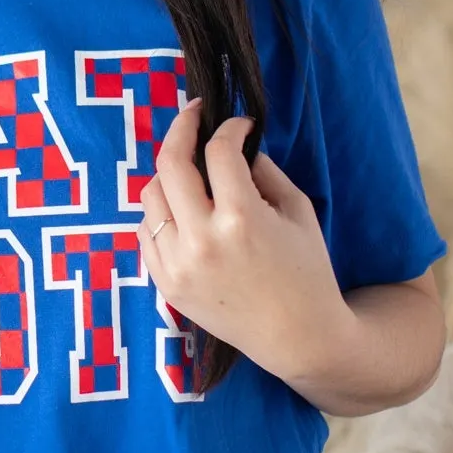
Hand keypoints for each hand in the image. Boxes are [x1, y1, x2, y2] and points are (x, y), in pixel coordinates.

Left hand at [139, 100, 355, 389]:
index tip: (238, 125)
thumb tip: (235, 146)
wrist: (298, 336)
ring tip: (191, 170)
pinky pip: (146, 232)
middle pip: (169, 163)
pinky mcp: (165, 284)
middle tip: (194, 115)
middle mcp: (201, 240)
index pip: (218, 151)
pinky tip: (182, 209)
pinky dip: (160, 213)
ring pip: (150, 196)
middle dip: (182, 128)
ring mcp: (177, 265)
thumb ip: (264, 172)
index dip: (228, 127)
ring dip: (169, 174)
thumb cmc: (307, 271)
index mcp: (241, 219)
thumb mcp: (297, 211)